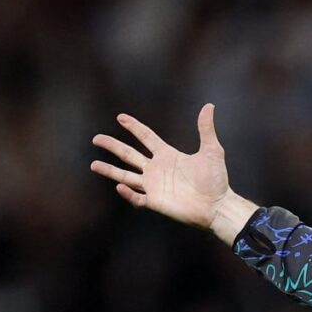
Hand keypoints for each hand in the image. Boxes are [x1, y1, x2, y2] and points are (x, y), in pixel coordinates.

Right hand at [91, 105, 254, 239]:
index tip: (120, 117)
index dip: (134, 127)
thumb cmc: (216, 180)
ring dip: (109, 170)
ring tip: (93, 165)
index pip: (146, 137)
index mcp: (167, 155)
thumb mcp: (212, 151)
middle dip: (112, 146)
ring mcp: (154, 186)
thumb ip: (206, 129)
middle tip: (96, 138)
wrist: (218, 205)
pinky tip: (119, 186)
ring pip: (126, 176)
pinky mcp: (156, 202)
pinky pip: (137, 198)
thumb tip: (209, 106)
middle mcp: (156, 169)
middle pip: (129, 154)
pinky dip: (128, 193)